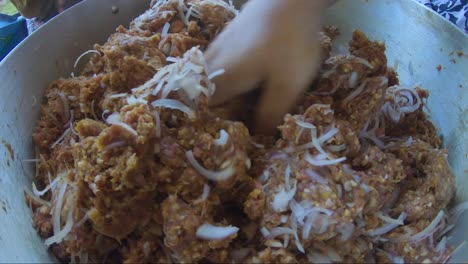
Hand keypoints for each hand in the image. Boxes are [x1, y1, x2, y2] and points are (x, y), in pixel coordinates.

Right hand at [205, 0, 325, 133]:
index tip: (226, 137)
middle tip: (238, 123)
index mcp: (221, 79)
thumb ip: (270, 115)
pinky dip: (231, 79)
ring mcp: (219, 47)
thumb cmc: (289, 42)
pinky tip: (250, 80)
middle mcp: (212, 63)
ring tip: (245, 106)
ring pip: (213, 79)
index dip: (210, 126)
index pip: (202, 111)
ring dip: (225, 95)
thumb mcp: (287, 86)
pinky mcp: (230, 38)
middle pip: (205, 95)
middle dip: (218, 111)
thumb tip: (257, 136)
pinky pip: (222, 66)